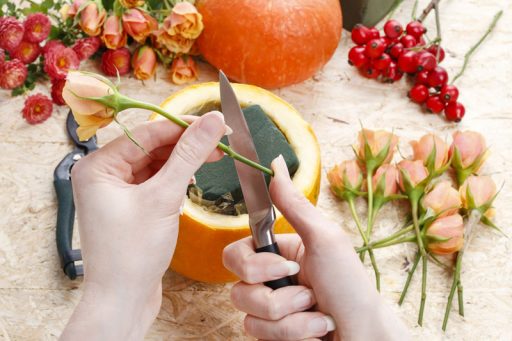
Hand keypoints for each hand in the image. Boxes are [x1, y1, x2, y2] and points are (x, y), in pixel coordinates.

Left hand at [61, 112, 227, 339]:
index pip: (147, 133)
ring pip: (156, 164)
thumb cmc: (132, 254)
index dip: (184, 127)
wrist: (123, 300)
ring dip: (183, 162)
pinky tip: (191, 181)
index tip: (217, 123)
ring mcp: (116, 192)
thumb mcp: (164, 197)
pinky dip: (175, 179)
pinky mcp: (130, 207)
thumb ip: (189, 155)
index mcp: (98, 166)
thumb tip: (212, 122)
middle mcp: (102, 175)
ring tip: (212, 159)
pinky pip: (155, 182)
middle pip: (152, 147)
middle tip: (221, 143)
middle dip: (186, 145)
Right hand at [223, 156, 408, 340]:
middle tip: (308, 294)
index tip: (286, 267)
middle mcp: (271, 281)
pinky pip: (261, 338)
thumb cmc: (351, 286)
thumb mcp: (323, 238)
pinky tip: (316, 332)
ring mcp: (271, 312)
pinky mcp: (274, 336)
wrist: (365, 335)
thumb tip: (276, 163)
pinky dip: (295, 335)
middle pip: (238, 289)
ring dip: (291, 320)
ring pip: (249, 318)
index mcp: (279, 253)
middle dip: (277, 298)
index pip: (235, 254)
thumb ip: (293, 204)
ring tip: (318, 316)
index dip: (254, 265)